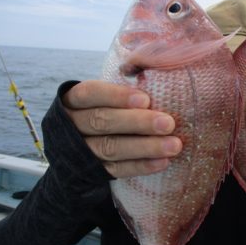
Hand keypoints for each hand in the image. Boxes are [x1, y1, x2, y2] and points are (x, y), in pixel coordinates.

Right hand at [62, 80, 182, 177]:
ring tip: (173, 145)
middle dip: (137, 122)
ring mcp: (80, 151)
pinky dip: (141, 166)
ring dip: (145, 147)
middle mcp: (72, 125)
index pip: (90, 93)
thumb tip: (155, 73)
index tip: (146, 99)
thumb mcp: (106, 96)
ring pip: (110, 148)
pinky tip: (163, 162)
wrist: (82, 147)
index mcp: (73, 101)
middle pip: (101, 121)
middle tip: (168, 123)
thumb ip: (125, 86)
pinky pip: (116, 170)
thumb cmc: (106, 109)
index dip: (116, 96)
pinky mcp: (92, 172)